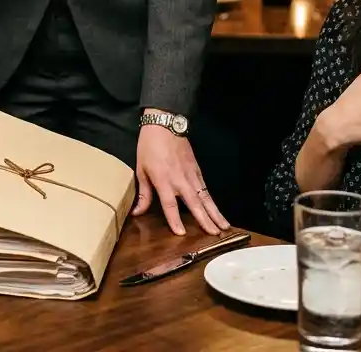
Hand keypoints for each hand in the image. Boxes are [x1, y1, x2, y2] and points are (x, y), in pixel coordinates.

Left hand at [133, 120, 230, 235]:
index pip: (170, 204)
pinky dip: (212, 201)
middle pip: (194, 203)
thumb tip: (137, 213)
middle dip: (205, 220)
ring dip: (215, 213)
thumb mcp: (141, 170)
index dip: (175, 219)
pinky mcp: (197, 170)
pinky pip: (206, 188)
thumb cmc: (149, 147)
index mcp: (163, 180)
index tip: (181, 233)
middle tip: (214, 235)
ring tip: (224, 227)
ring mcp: (191, 175)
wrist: (165, 125)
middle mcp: (179, 180)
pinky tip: (218, 211)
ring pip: (205, 197)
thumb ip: (143, 194)